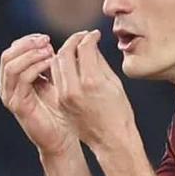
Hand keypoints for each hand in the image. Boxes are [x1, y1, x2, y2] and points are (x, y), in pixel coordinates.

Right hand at [0, 34, 74, 155]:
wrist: (62, 137)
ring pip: (11, 66)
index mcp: (13, 80)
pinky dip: (35, 67)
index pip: (11, 51)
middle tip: (46, 42)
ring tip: (50, 52)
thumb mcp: (52, 80)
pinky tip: (50, 63)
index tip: (46, 38)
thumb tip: (47, 42)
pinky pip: (22, 80)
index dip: (27, 41)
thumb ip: (45, 63)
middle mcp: (7, 87)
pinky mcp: (18, 106)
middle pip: (7, 56)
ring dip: (31, 55)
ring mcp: (10, 97)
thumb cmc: (59, 109)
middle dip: (27, 45)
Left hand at [48, 29, 137, 158]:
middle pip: (64, 53)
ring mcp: (63, 97)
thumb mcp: (113, 83)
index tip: (95, 34)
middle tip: (82, 37)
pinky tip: (70, 65)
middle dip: (73, 41)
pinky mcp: (59, 103)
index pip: (84, 48)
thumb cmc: (119, 111)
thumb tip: (90, 45)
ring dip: (64, 53)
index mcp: (91, 82)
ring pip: (55, 65)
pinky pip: (55, 79)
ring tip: (75, 50)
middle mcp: (73, 89)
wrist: (110, 140)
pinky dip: (60, 68)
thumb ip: (99, 62)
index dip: (89, 37)